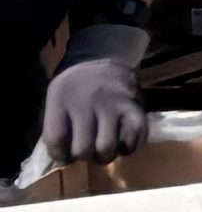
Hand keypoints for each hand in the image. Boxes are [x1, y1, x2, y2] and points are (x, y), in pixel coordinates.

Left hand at [38, 46, 144, 162]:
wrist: (105, 54)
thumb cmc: (75, 84)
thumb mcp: (55, 97)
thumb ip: (56, 125)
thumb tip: (63, 157)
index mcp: (61, 99)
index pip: (56, 140)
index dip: (59, 155)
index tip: (64, 154)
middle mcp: (88, 102)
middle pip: (83, 149)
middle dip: (83, 156)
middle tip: (85, 150)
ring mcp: (114, 105)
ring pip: (108, 149)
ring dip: (104, 155)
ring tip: (102, 149)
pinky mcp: (136, 108)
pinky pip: (133, 140)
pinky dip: (127, 148)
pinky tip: (121, 142)